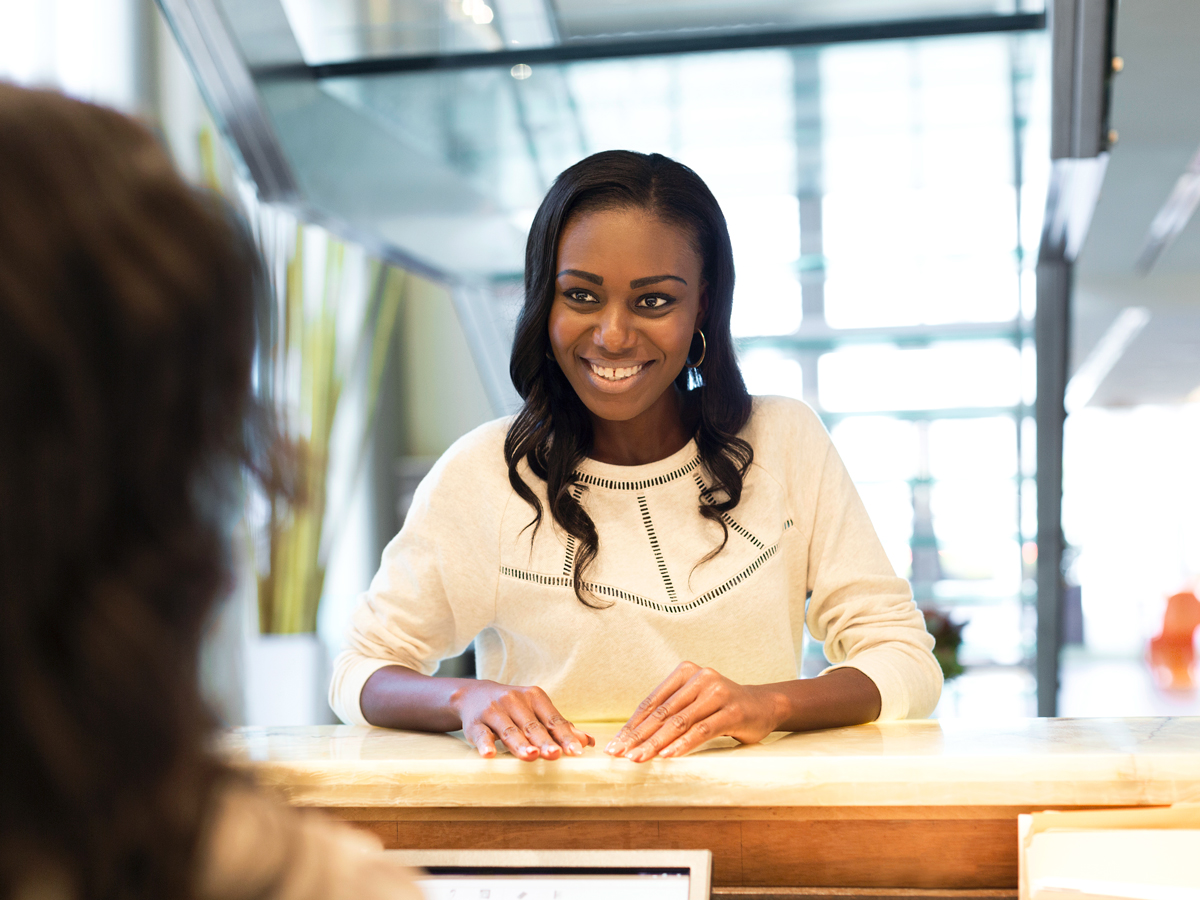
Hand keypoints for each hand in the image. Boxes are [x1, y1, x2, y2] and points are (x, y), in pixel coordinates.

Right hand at [450, 680, 594, 760]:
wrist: (475, 695)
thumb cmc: (514, 708)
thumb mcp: (536, 711)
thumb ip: (559, 726)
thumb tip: (588, 742)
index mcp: (534, 697)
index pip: (553, 719)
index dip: (565, 736)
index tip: (577, 751)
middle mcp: (514, 700)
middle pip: (532, 726)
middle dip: (545, 741)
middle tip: (556, 755)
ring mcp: (494, 711)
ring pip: (509, 731)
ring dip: (520, 744)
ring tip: (531, 756)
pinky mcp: (475, 723)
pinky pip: (481, 734)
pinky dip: (485, 744)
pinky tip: (489, 754)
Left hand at [605, 661, 781, 761]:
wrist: (764, 705)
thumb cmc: (722, 707)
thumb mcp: (694, 702)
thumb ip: (671, 710)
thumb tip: (633, 736)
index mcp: (685, 672)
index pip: (652, 702)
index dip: (632, 725)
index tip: (615, 744)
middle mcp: (701, 678)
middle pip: (662, 712)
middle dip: (638, 736)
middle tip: (618, 754)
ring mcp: (718, 693)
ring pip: (679, 722)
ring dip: (655, 743)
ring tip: (637, 758)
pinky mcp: (733, 711)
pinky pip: (703, 729)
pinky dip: (683, 744)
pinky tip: (667, 755)